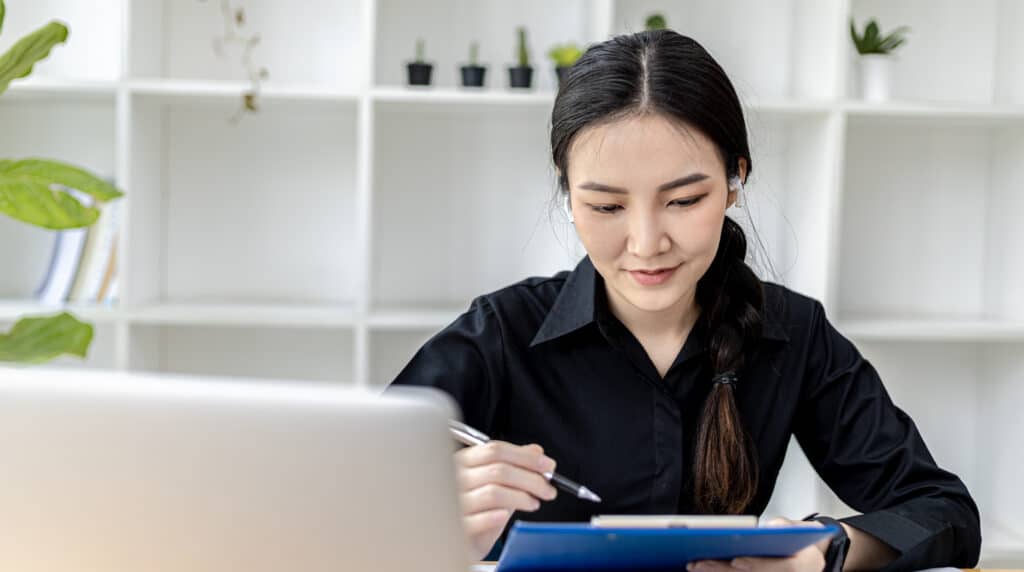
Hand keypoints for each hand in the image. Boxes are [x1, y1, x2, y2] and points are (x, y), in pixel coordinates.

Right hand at [454, 441, 558, 559]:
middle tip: (548, 489)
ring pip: (493, 493)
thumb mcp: (493, 482)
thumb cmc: (473, 509)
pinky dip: (497, 516)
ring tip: (534, 503)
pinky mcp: (455, 526)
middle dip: (531, 478)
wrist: (450, 539)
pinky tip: (507, 515)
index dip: (526, 457)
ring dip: (521, 497)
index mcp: (463, 461)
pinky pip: (478, 519)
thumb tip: (536, 451)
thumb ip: (513, 464)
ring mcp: (452, 502)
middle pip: (498, 470)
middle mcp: (454, 478)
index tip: (548, 466)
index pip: (496, 450)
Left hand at [686, 518, 826, 571]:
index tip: (735, 561)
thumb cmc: (798, 540)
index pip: (780, 568)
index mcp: (803, 566)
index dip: (757, 565)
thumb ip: (784, 526)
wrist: (807, 556)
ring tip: (694, 566)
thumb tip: (769, 527)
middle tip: (699, 563)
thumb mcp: (797, 528)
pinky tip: (702, 570)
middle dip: (724, 571)